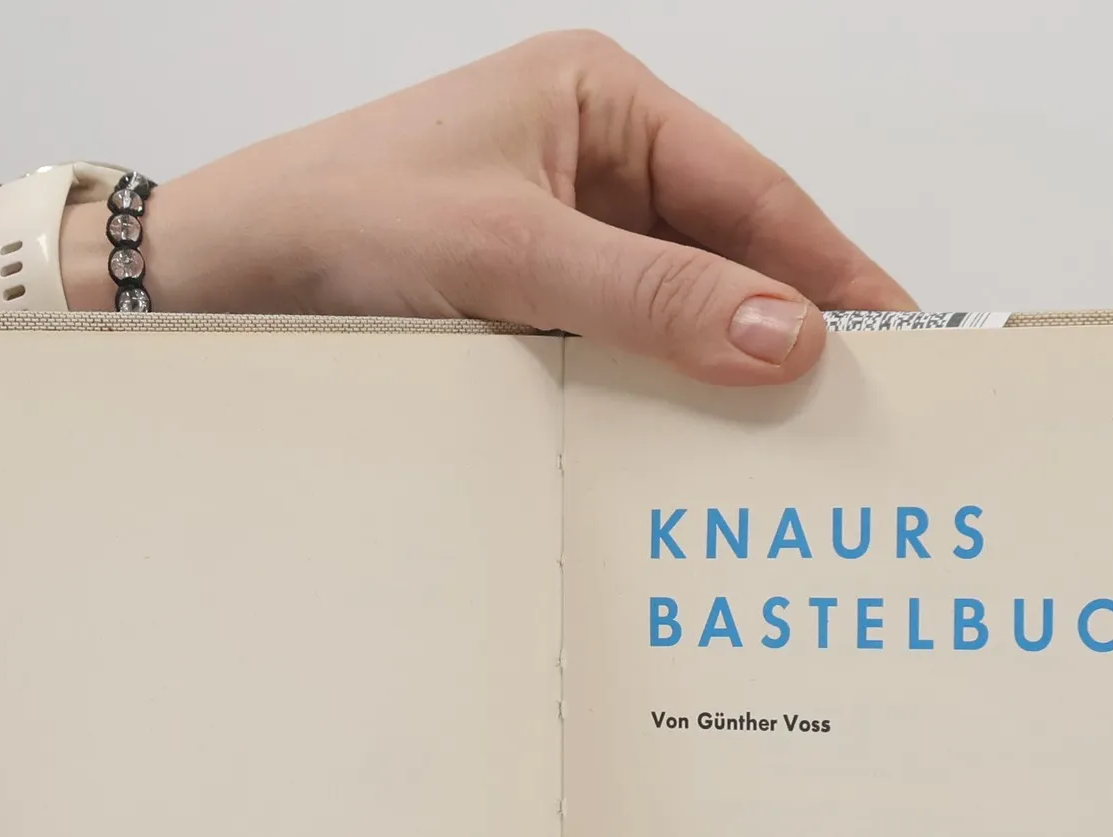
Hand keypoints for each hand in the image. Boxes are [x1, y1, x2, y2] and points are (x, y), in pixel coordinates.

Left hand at [63, 31, 914, 383]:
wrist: (211, 280)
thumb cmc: (340, 224)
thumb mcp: (506, 255)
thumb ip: (649, 298)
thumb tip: (788, 338)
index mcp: (604, 105)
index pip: (754, 194)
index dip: (831, 273)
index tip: (902, 342)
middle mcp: (595, 165)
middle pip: (729, 256)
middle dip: (789, 334)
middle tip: (861, 420)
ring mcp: (565, 240)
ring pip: (680, 314)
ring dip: (723, 378)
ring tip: (793, 455)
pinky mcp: (533, 307)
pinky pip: (624, 352)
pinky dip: (659, 399)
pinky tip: (692, 454)